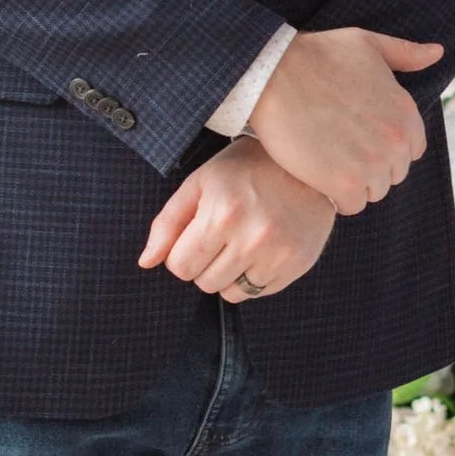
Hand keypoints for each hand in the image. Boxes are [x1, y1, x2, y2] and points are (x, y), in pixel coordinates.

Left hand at [139, 137, 337, 302]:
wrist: (308, 161)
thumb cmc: (246, 168)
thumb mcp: (200, 183)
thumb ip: (168, 223)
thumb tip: (146, 262)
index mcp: (222, 213)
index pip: (180, 267)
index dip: (182, 253)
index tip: (197, 233)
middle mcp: (253, 237)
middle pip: (204, 283)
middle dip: (205, 263)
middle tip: (222, 234)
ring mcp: (279, 253)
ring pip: (231, 293)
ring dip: (229, 273)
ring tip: (243, 241)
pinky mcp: (299, 264)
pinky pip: (260, 292)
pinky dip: (254, 276)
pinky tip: (263, 247)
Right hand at [247, 25, 440, 214]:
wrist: (274, 73)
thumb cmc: (317, 55)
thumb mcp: (367, 44)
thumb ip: (405, 54)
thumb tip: (437, 53)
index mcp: (407, 113)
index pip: (411, 150)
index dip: (385, 146)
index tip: (359, 135)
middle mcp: (396, 141)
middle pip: (392, 174)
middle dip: (370, 165)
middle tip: (338, 146)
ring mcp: (372, 164)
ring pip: (373, 191)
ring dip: (352, 182)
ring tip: (326, 159)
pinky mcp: (344, 183)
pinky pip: (351, 205)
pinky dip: (334, 196)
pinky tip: (317, 175)